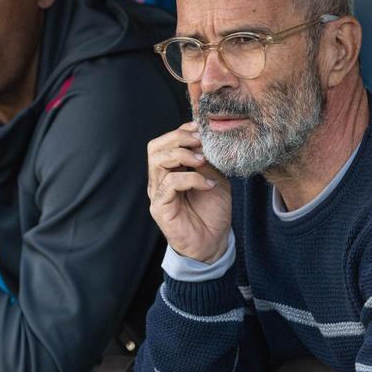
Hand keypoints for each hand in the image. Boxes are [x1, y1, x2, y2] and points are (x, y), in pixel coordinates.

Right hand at [147, 123, 231, 262]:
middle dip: (178, 138)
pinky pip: (170, 183)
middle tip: (200, 142)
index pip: (166, 142)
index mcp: (171, 170)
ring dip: (182, 155)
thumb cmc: (213, 212)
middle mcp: (160, 179)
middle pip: (155, 147)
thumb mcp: (215, 178)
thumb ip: (207, 161)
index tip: (201, 129)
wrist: (213, 242)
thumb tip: (205, 141)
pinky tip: (208, 184)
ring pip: (158, 160)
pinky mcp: (160, 207)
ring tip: (203, 161)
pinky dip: (191, 178)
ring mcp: (158, 193)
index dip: (182, 131)